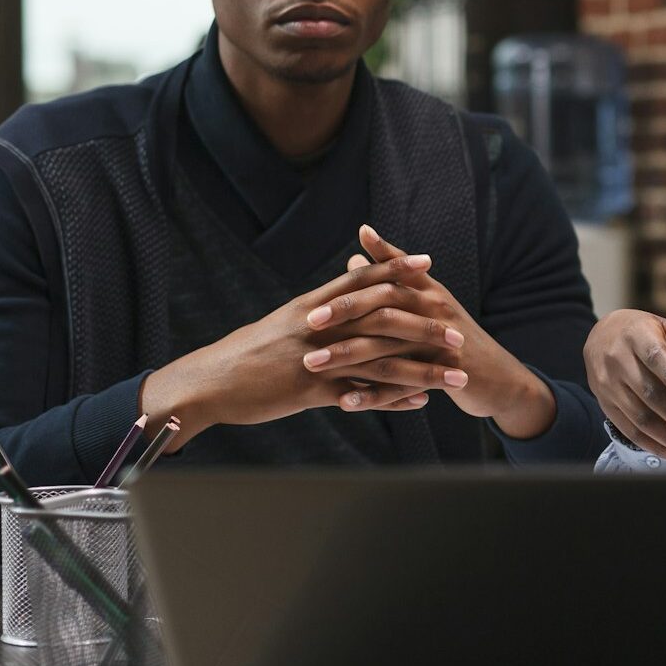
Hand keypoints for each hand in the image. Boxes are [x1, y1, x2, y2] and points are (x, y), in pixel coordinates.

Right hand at [140, 253, 464, 447]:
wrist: (208, 383)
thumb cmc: (245, 354)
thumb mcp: (282, 324)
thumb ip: (315, 312)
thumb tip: (338, 301)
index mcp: (310, 307)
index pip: (360, 280)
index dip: (394, 268)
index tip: (428, 262)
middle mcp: (318, 328)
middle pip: (381, 320)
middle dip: (423, 325)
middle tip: (458, 331)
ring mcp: (315, 359)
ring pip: (379, 361)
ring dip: (421, 368)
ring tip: (455, 374)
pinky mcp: (310, 391)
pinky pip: (360, 394)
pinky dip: (392, 398)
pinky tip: (420, 403)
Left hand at [313, 225, 560, 437]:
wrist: (495, 377)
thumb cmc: (452, 336)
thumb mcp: (425, 304)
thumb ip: (391, 280)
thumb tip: (355, 258)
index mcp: (427, 292)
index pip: (389, 274)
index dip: (355, 279)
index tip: (324, 282)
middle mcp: (435, 311)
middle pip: (385, 304)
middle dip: (344, 313)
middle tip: (308, 322)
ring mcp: (441, 343)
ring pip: (388, 346)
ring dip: (347, 355)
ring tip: (313, 363)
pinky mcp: (445, 373)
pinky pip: (401, 385)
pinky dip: (371, 395)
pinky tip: (344, 402)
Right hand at [583, 308, 665, 465]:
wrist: (599, 337)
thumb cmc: (643, 333)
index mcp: (636, 337)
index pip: (656, 359)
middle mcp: (618, 362)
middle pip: (652, 397)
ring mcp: (609, 387)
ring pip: (641, 419)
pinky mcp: (606, 406)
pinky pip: (630, 431)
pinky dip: (656, 446)